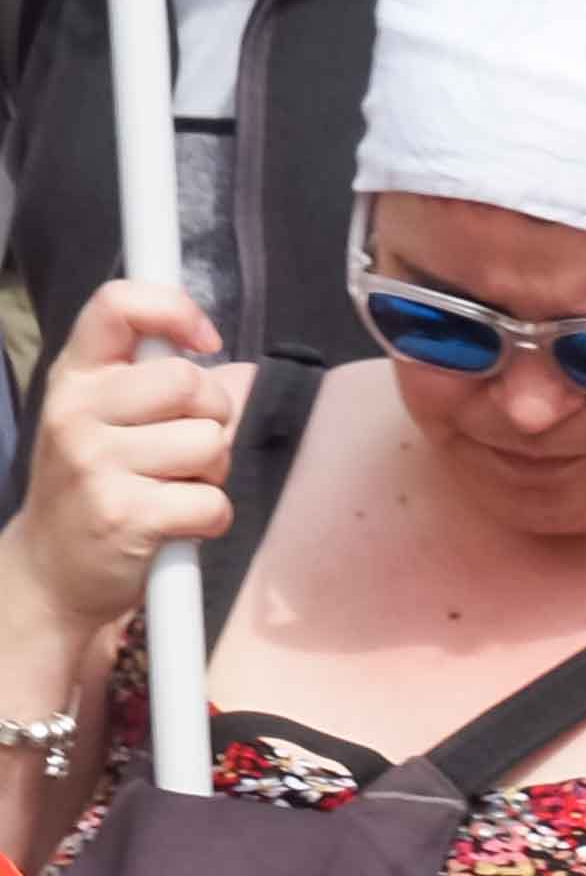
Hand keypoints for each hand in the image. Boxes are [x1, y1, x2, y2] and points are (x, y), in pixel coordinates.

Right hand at [2, 281, 236, 644]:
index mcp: (76, 375)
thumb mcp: (107, 422)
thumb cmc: (97, 487)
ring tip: (174, 488)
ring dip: (213, 473)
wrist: (53, 571)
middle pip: (190, 383)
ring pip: (210, 443)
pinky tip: (177, 524)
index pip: (119, 305)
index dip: (175, 309)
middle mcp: (76, 410)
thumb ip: (162, 386)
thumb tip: (242, 371)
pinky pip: (212, 503)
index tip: (202, 340)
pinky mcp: (124, 515)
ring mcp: (95, 462)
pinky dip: (211, 519)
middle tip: (189, 450)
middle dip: (213, 418)